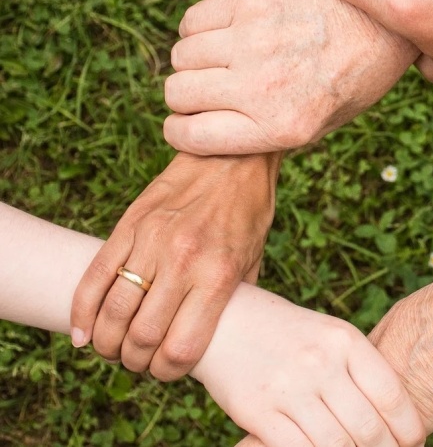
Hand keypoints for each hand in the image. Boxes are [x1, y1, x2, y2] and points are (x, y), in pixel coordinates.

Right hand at [70, 153, 279, 379]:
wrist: (230, 158)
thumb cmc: (248, 213)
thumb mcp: (254, 260)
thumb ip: (234, 300)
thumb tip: (217, 337)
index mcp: (218, 276)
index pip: (181, 347)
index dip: (168, 372)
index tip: (166, 371)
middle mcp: (183, 261)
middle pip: (142, 336)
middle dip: (136, 362)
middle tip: (138, 362)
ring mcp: (151, 241)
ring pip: (113, 311)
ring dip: (108, 342)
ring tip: (113, 348)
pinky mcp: (129, 225)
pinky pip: (95, 276)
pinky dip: (82, 311)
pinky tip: (83, 332)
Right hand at [163, 0, 418, 155]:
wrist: (381, 26)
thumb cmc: (350, 82)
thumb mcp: (318, 128)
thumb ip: (265, 136)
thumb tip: (211, 136)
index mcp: (280, 128)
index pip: (191, 136)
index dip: (180, 132)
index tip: (185, 125)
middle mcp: (262, 87)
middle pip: (178, 93)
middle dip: (184, 98)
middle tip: (205, 92)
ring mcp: (255, 41)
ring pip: (182, 56)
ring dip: (191, 62)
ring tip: (217, 62)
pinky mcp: (253, 2)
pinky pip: (193, 20)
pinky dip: (196, 30)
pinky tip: (220, 35)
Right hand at [191, 285, 425, 446]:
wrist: (224, 322)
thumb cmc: (287, 333)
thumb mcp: (329, 335)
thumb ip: (360, 369)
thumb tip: (396, 417)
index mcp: (344, 340)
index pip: (391, 395)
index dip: (409, 429)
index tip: (413, 443)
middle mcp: (320, 362)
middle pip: (369, 428)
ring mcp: (288, 388)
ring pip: (337, 446)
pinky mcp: (258, 412)